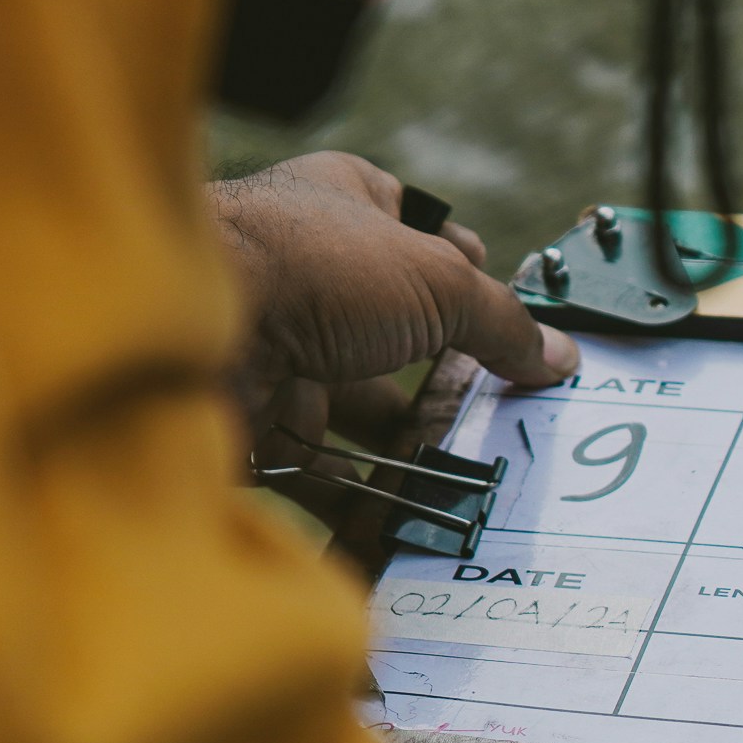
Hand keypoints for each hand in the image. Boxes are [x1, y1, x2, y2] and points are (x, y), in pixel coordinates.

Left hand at [214, 152, 577, 518]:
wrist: (185, 335)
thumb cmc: (310, 268)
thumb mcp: (436, 279)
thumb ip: (501, 322)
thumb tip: (558, 357)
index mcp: (342, 210)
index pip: (415, 233)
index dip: (463, 275)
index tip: (507, 324)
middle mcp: (305, 277)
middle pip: (393, 341)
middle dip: (442, 389)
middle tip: (496, 427)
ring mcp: (274, 352)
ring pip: (354, 415)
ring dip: (405, 458)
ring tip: (461, 495)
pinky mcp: (251, 424)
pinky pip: (314, 472)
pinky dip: (356, 506)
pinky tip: (400, 533)